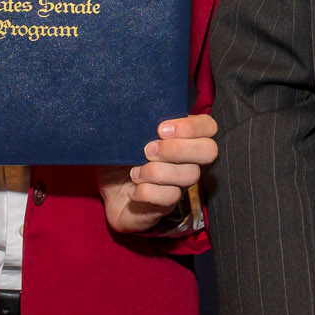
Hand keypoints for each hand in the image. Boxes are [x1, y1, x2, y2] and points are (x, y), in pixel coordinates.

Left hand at [99, 113, 218, 233]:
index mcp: (181, 138)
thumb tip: (133, 110)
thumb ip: (136, 122)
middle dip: (177, 148)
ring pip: (189, 175)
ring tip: (134, 172)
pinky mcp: (168, 204)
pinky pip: (170, 197)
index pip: (208, 126)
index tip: (160, 129)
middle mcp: (188, 160)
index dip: (190, 127)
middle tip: (148, 150)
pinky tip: (132, 190)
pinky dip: (146, 192)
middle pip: (209, 150)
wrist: (105, 192)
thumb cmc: (118, 158)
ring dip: (155, 172)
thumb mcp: (124, 135)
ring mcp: (181, 183)